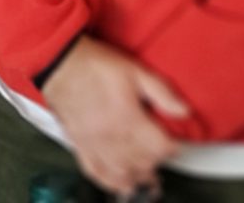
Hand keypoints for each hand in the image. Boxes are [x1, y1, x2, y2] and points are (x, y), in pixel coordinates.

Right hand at [39, 35, 187, 195]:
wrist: (59, 63)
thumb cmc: (93, 65)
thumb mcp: (135, 70)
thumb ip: (162, 92)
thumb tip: (184, 110)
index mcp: (128, 119)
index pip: (160, 148)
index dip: (173, 148)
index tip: (174, 143)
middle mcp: (111, 137)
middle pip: (143, 163)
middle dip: (156, 161)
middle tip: (161, 154)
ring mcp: (94, 143)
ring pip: (122, 173)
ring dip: (137, 176)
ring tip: (146, 174)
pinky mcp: (80, 144)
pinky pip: (96, 172)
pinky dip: (110, 181)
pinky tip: (119, 182)